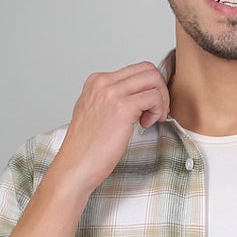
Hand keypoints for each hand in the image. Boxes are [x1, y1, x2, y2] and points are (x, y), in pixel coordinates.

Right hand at [51, 62, 170, 196]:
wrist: (75, 167)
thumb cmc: (86, 149)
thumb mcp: (94, 113)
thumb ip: (111, 100)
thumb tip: (135, 98)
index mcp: (96, 81)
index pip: (135, 70)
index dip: (148, 88)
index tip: (147, 107)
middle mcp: (103, 83)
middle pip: (148, 69)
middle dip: (159, 90)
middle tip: (156, 112)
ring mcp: (112, 94)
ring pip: (153, 79)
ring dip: (161, 100)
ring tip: (152, 119)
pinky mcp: (122, 108)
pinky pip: (154, 97)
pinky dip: (158, 110)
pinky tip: (147, 125)